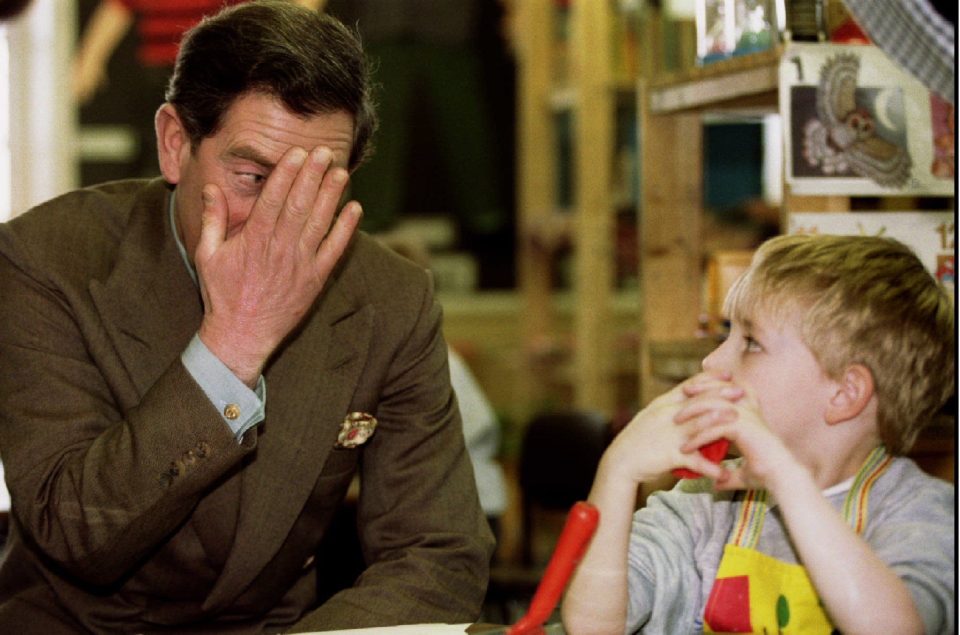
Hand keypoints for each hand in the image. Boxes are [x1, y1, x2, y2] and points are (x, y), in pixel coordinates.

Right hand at [195, 145, 361, 385]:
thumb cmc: (223, 295)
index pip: (273, 199)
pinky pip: (334, 250)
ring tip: (341, 171)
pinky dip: (346, 229)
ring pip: (319, 223)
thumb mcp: (207, 255)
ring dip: (332, 196)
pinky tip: (354, 208)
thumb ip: (212, 219)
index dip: (287, 173)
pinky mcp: (315, 279)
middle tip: (325, 151)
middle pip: (299, 205)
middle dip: (313, 176)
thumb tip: (211, 188)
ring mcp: (300, 264)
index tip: (297, 153)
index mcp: (254, 240)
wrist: (242, 335)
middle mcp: (280, 249)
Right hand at [601, 373, 738, 484]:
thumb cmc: (637, 439)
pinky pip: (693, 462)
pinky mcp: (669, 455)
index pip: (689, 386)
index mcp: (663, 405)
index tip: (728, 374)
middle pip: (697, 401)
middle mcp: (667, 416)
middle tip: (740, 391)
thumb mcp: (652, 416)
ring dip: (719, 422)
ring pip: (698, 426)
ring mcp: (668, 435)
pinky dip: (709, 468)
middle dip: (721, 395)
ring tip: (738, 421)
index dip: (709, 379)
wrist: (620, 461)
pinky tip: (723, 473)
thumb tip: (688, 399)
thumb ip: (670, 407)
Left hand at [676, 382, 798, 492]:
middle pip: (718, 389)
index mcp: (749, 410)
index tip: (690, 391)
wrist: (782, 478)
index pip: (726, 388)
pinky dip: (697, 438)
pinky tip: (685, 449)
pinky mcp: (743, 428)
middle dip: (698, 390)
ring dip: (692, 411)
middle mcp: (748, 409)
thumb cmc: (766, 473)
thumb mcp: (743, 472)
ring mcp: (746, 417)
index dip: (709, 385)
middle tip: (679, 397)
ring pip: (712, 405)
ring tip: (675, 421)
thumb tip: (717, 483)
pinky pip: (713, 428)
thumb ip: (729, 474)